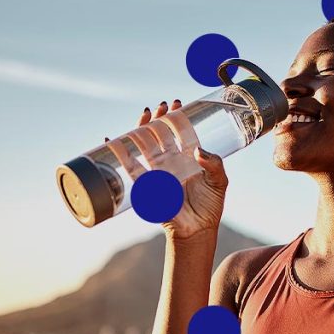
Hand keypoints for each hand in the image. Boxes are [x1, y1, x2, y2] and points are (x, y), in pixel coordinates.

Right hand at [130, 100, 227, 239]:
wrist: (198, 229)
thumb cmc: (210, 206)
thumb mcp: (219, 182)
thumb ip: (214, 165)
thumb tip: (198, 150)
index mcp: (188, 158)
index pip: (180, 132)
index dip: (177, 118)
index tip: (176, 105)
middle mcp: (172, 161)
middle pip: (160, 134)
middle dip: (159, 119)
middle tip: (160, 106)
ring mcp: (158, 171)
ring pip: (146, 145)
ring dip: (142, 129)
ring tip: (144, 115)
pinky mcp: (148, 185)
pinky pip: (132, 168)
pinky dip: (121, 154)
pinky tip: (113, 140)